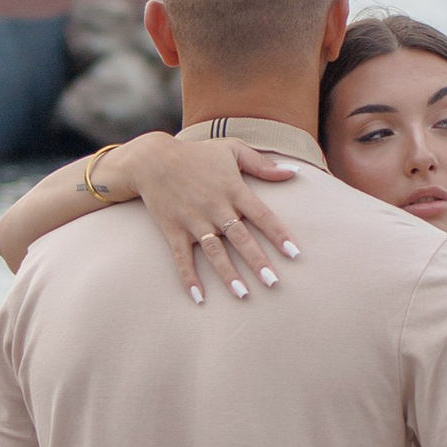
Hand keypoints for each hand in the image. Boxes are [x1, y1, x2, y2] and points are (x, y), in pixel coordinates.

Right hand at [111, 133, 306, 304]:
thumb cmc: (197, 153)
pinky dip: (189, 277)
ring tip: (243, 295)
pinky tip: (199, 297)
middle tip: (273, 283)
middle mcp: (215, 207)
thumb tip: (294, 171)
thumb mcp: (232, 149)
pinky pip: (182, 258)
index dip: (278, 234)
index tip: (294, 254)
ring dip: (228, 274)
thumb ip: (262, 163)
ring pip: (214, 251)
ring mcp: (193, 220)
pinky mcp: (173, 230)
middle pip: (240, 238)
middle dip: (257, 261)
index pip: (262, 215)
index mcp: (233, 189)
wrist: (152, 158)